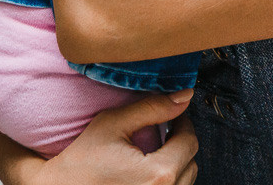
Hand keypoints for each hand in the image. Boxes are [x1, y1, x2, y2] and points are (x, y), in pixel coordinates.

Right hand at [37, 94, 197, 184]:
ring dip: (175, 164)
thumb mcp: (115, 124)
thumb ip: (153, 107)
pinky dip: (167, 181)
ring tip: (155, 152)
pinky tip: (148, 172)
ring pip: (184, 181)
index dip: (182, 123)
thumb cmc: (82, 162)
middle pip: (191, 163)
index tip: (171, 115)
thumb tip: (185, 95)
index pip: (189, 142)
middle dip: (179, 144)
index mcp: (158, 175)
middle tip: (163, 130)